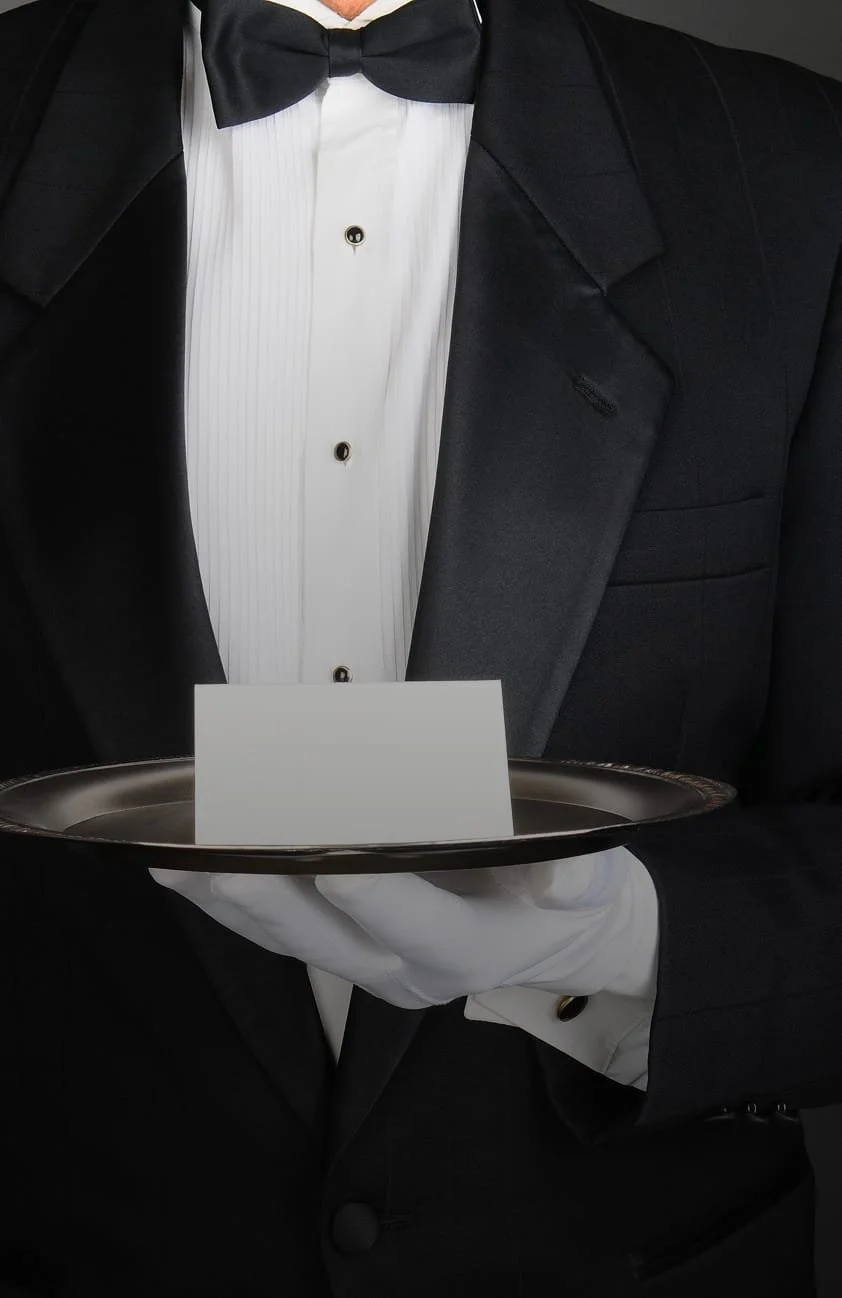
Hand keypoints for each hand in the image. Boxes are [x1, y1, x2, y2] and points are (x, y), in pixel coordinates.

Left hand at [149, 847, 646, 1009]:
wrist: (554, 937)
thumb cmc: (567, 893)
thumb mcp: (591, 877)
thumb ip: (578, 880)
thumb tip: (559, 879)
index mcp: (470, 951)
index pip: (420, 925)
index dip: (381, 898)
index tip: (336, 865)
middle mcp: (405, 973)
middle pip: (328, 939)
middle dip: (270, 895)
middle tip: (221, 851)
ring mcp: (364, 966)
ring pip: (287, 941)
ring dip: (230, 900)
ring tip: (177, 856)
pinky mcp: (340, 949)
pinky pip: (275, 934)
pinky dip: (229, 903)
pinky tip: (183, 869)